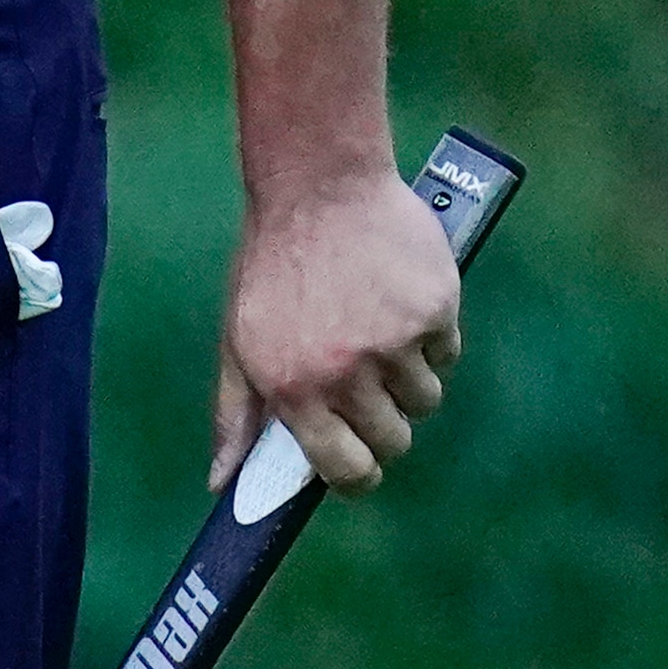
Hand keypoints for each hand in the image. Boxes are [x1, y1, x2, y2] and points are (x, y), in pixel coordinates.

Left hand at [209, 170, 463, 494]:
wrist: (317, 183)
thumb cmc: (272, 266)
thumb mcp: (238, 341)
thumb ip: (234, 417)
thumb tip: (220, 485)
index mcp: (294, 388)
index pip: (346, 471)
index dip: (358, 474)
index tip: (361, 463)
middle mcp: (346, 371)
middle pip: (394, 442)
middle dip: (384, 423)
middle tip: (367, 384)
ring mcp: (395, 341)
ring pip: (425, 400)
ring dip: (409, 378)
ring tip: (380, 331)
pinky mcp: (435, 309)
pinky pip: (447, 353)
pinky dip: (431, 337)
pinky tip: (400, 300)